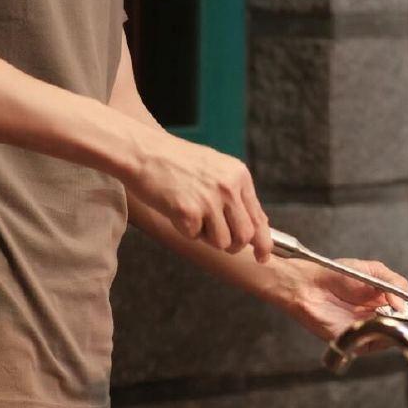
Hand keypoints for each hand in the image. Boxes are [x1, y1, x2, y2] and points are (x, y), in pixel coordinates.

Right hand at [123, 125, 272, 261]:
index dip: (263, 242)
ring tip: (190, 214)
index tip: (262, 256)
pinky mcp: (189, 211)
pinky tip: (175, 208)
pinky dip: (184, 229)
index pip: (259, 217)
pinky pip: (194, 237)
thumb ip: (235, 196)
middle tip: (216, 239)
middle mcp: (229, 187)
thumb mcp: (215, 169)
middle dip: (232, 245)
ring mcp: (210, 200)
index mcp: (239, 175)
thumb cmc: (175, 162)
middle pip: (245, 236)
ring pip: (222, 242)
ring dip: (205, 237)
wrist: (144, 152)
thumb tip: (256, 227)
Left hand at [278, 256, 407, 339]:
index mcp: (387, 301)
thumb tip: (406, 304)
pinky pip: (375, 344)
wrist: (309, 284)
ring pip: (393, 338)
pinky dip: (383, 336)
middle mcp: (380, 318)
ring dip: (400, 330)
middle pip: (406, 329)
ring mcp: (370, 330)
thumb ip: (395, 282)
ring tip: (401, 318)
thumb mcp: (374, 269)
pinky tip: (383, 323)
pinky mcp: (357, 341)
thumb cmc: (336, 274)